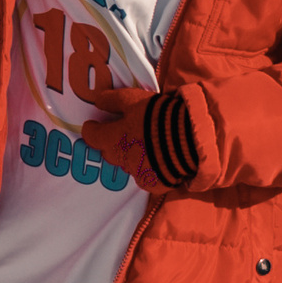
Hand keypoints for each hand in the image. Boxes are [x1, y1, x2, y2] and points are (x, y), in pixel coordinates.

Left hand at [81, 84, 197, 194]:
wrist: (190, 137)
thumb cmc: (158, 115)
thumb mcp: (134, 99)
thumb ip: (113, 101)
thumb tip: (98, 101)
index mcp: (113, 140)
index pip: (92, 136)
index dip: (91, 129)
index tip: (93, 124)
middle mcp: (122, 160)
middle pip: (109, 153)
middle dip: (111, 144)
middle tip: (121, 133)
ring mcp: (138, 174)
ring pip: (128, 165)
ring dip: (132, 156)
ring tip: (146, 145)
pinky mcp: (155, 183)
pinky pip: (146, 177)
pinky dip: (150, 168)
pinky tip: (159, 159)